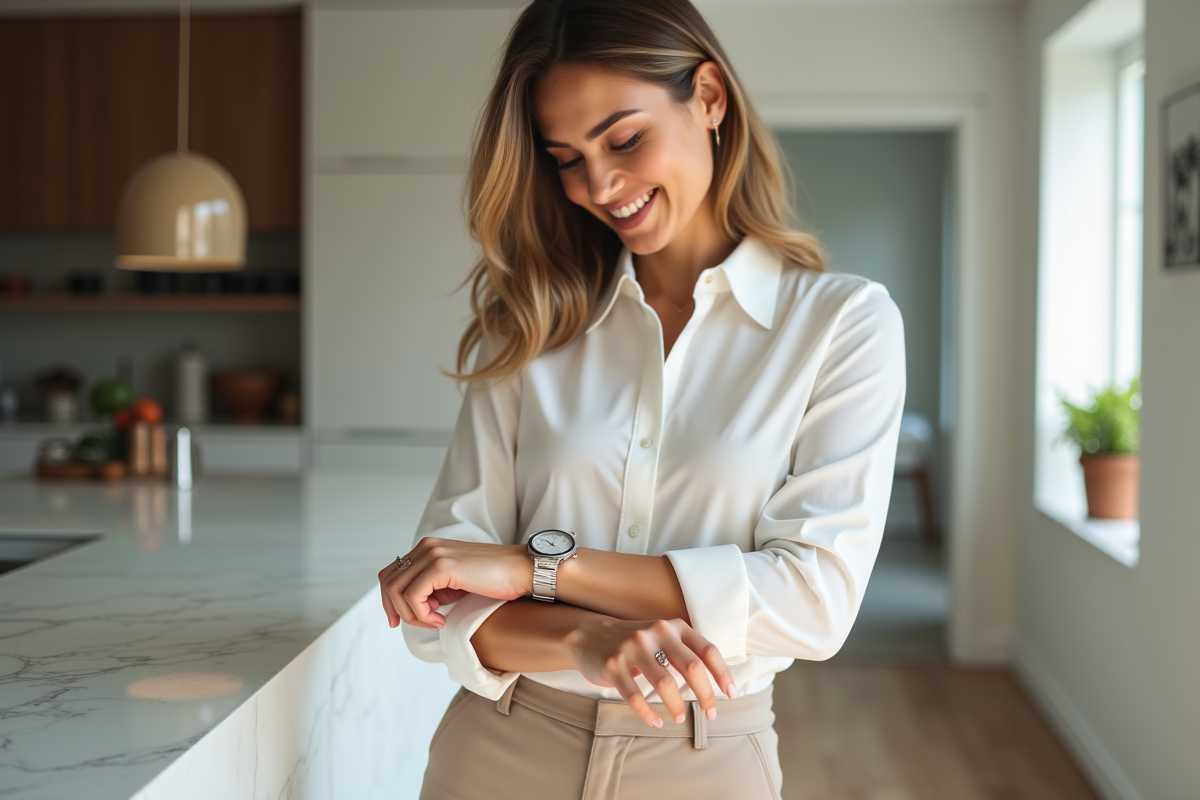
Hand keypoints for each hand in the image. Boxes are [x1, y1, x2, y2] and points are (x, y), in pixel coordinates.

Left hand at [378, 538, 530, 628]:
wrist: (521, 570)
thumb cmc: (494, 579)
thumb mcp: (455, 582)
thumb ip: (433, 588)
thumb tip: (414, 607)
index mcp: (428, 547)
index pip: (391, 573)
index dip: (388, 600)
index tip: (397, 620)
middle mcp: (426, 546)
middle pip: (388, 581)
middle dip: (395, 609)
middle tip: (412, 625)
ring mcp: (432, 554)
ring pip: (398, 590)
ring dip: (412, 614)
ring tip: (435, 622)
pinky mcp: (441, 566)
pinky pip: (414, 596)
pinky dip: (423, 614)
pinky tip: (441, 619)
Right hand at [565, 616, 735, 728]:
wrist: (590, 635)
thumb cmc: (636, 643)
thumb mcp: (663, 637)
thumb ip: (686, 651)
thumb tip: (718, 681)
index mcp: (673, 626)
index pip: (707, 650)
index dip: (722, 674)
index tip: (730, 694)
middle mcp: (655, 633)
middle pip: (691, 668)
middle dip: (705, 695)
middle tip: (710, 714)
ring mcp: (632, 647)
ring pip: (665, 684)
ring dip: (677, 707)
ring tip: (680, 718)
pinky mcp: (612, 664)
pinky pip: (634, 695)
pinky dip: (647, 713)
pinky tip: (655, 721)